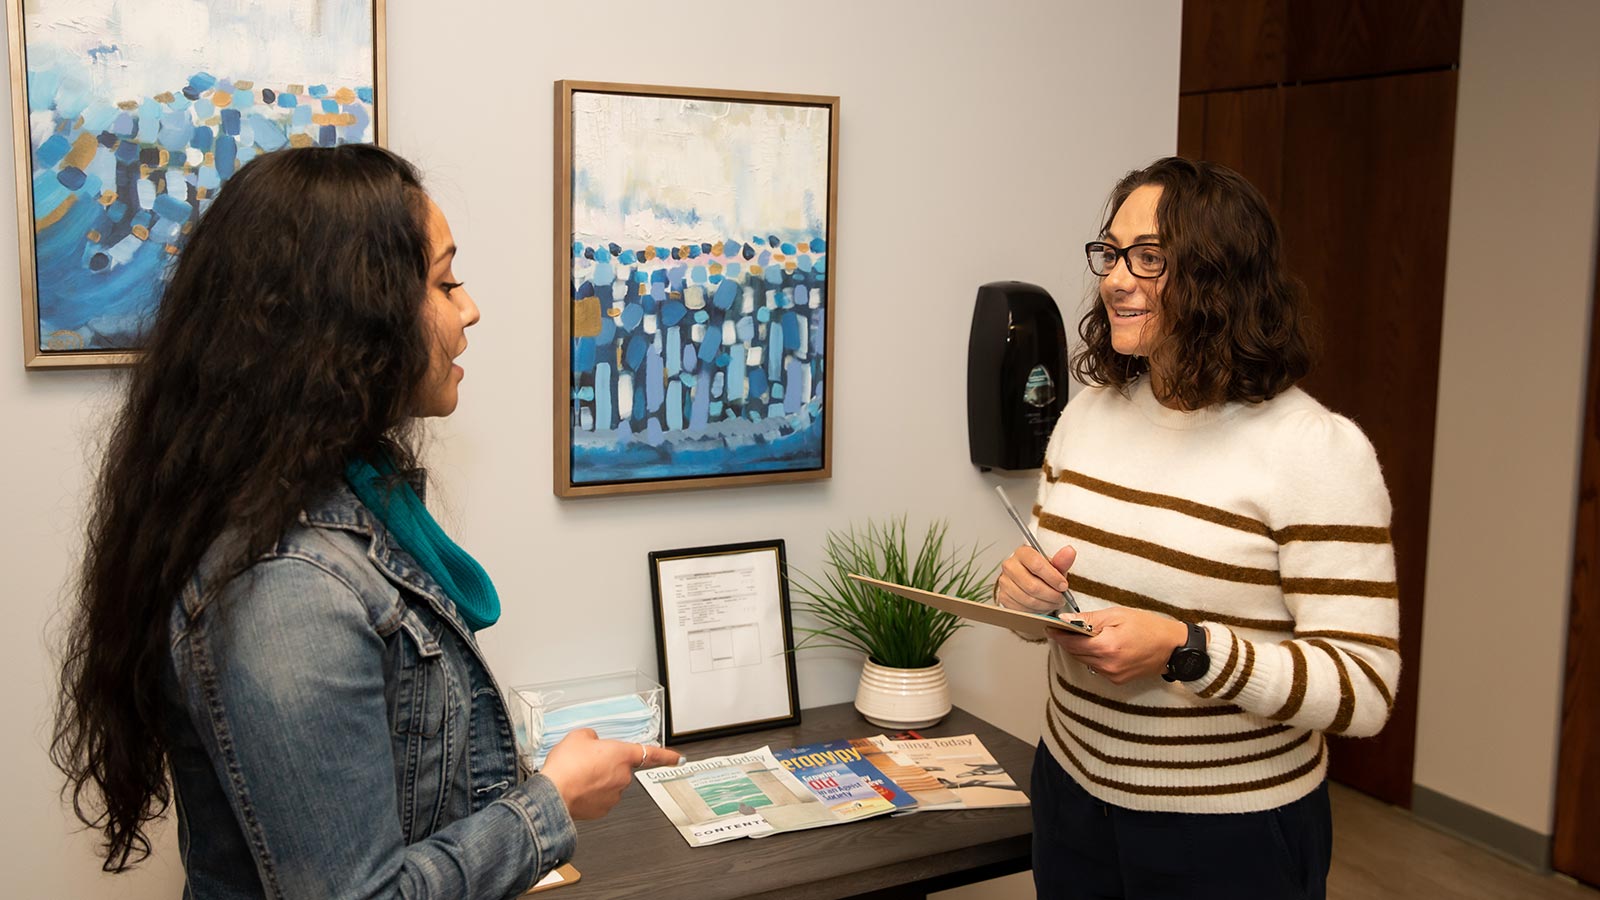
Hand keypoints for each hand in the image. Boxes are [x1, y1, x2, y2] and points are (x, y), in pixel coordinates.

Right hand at [540, 728, 681, 819]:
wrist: (553, 794)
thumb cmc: (567, 766)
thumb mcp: (577, 737)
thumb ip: (591, 737)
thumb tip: (592, 742)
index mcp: (622, 754)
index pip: (652, 754)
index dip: (668, 756)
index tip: (679, 758)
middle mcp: (622, 776)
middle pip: (620, 768)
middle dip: (606, 765)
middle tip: (585, 762)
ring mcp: (614, 795)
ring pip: (609, 784)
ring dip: (597, 780)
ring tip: (577, 775)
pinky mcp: (603, 810)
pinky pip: (599, 798)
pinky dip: (590, 794)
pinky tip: (577, 788)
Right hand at [996, 544, 1076, 613]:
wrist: (1031, 582)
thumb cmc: (1043, 573)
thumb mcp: (1055, 566)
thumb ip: (1062, 560)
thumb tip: (1069, 552)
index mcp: (1023, 553)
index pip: (1036, 564)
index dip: (1052, 578)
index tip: (1063, 586)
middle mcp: (1010, 565)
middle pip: (1032, 585)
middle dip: (1051, 595)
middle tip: (1061, 598)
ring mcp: (1004, 582)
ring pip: (1028, 599)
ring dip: (1046, 604)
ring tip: (1054, 602)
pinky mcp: (1003, 597)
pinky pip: (1022, 608)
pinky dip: (1036, 610)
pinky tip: (1043, 605)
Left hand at [1047, 607, 1190, 684]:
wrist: (1173, 648)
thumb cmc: (1149, 627)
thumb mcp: (1118, 615)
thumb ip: (1090, 619)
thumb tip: (1066, 620)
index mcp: (1107, 647)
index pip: (1072, 642)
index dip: (1059, 634)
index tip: (1050, 627)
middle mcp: (1107, 665)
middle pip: (1076, 653)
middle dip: (1068, 641)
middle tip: (1064, 628)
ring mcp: (1113, 675)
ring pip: (1085, 661)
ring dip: (1081, 649)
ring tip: (1084, 635)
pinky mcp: (1118, 680)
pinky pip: (1097, 667)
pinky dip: (1094, 657)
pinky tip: (1101, 646)